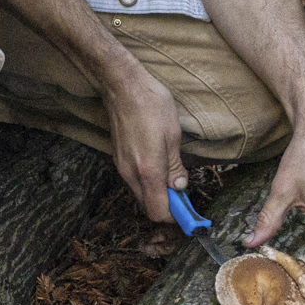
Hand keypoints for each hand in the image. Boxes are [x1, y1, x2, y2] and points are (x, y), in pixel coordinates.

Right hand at [101, 61, 188, 221]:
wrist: (122, 87)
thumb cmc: (151, 105)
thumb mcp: (172, 135)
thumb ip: (175, 166)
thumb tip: (179, 187)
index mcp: (148, 170)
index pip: (158, 211)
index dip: (175, 216)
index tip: (188, 210)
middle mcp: (131, 174)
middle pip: (148, 206)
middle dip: (166, 205)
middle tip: (182, 191)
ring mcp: (121, 167)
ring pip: (140, 194)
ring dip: (156, 193)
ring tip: (171, 175)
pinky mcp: (117, 159)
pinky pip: (133, 181)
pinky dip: (147, 182)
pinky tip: (157, 164)